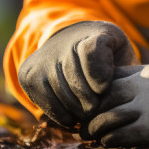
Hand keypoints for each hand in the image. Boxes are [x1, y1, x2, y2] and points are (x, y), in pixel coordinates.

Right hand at [17, 21, 137, 129]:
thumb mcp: (119, 52)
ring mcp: (42, 59)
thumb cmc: (105, 55)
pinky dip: (62, 116)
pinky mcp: (28, 76)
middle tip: (99, 108)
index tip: (104, 88)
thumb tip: (102, 87)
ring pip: (64, 97)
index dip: (101, 75)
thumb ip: (120, 63)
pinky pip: (48, 105)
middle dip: (93, 102)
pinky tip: (73, 115)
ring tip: (88, 112)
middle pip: (79, 84)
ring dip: (79, 112)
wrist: (70, 44)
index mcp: (93, 32)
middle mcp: (62, 43)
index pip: (93, 52)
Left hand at [87, 62, 148, 148]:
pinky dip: (109, 138)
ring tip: (91, 134)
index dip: (100, 88)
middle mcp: (145, 85)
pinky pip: (119, 133)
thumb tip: (145, 89)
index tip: (96, 99)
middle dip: (92, 107)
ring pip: (106, 115)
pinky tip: (108, 142)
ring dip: (95, 127)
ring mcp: (147, 106)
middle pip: (104, 93)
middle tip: (85, 119)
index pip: (113, 74)